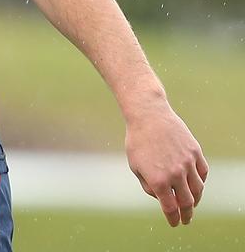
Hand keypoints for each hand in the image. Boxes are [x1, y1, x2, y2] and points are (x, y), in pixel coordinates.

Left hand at [125, 104, 208, 226]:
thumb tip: (162, 198)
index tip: (175, 223)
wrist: (149, 116)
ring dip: (196, 200)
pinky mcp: (196, 153)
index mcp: (158, 180)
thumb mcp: (136, 166)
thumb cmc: (137, 142)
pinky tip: (195, 185)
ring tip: (191, 204)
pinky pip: (203, 173)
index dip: (173, 218)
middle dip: (187, 214)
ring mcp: (188, 163)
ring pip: (198, 189)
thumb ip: (149, 186)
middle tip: (186, 219)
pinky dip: (201, 182)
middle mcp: (176, 174)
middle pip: (188, 202)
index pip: (170, 208)